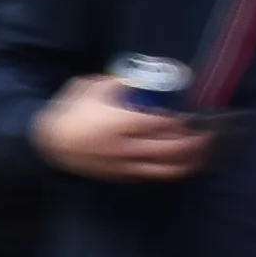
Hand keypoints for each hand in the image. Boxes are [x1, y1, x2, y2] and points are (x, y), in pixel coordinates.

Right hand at [35, 82, 213, 182]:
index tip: (194, 115)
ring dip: (188, 161)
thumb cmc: (68, 112)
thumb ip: (115, 83)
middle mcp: (125, 145)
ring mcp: (123, 163)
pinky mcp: (120, 174)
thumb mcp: (88, 87)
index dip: (183, 120)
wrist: (47, 142)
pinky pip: (151, 175)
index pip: (163, 123)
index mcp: (120, 121)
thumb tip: (137, 80)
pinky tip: (182, 166)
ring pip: (165, 167)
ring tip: (202, 153)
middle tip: (208, 134)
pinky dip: (170, 172)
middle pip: (171, 148)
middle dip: (195, 142)